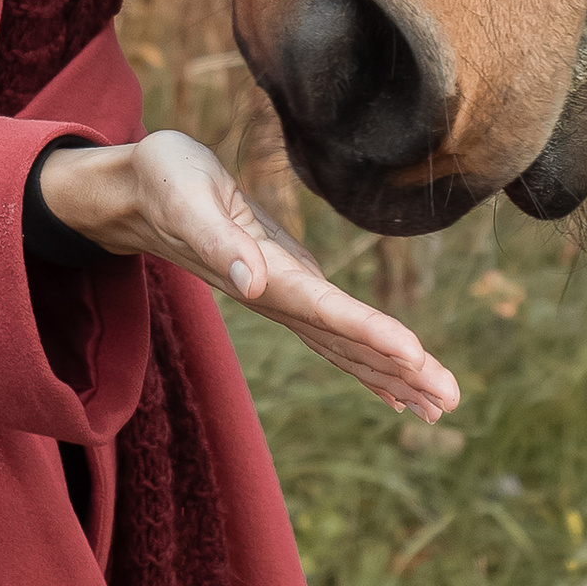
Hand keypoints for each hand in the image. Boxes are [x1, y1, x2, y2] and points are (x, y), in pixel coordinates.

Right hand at [38, 130, 458, 422]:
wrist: (136, 193)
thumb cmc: (162, 180)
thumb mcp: (183, 195)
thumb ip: (216, 239)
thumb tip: (252, 282)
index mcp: (259, 273)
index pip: (322, 308)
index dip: (367, 331)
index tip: (414, 354)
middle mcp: (275, 295)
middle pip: (343, 340)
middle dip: (397, 369)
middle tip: (451, 399)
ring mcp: (281, 296)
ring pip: (343, 344)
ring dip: (391, 374)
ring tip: (440, 405)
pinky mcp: (284, 286)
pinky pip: (332, 331)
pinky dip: (366, 359)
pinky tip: (395, 384)